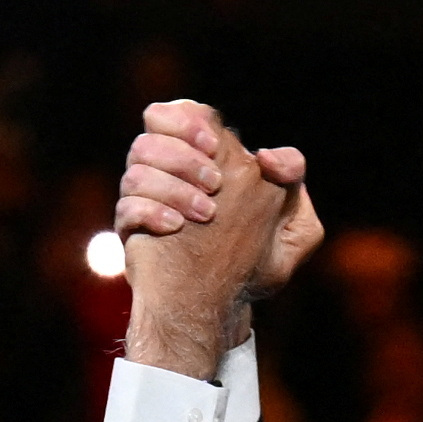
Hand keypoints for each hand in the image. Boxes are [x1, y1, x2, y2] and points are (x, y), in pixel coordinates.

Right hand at [116, 101, 321, 376]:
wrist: (219, 309)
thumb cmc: (255, 265)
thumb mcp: (294, 229)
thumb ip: (294, 182)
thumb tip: (266, 156)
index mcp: (208, 158)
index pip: (187, 112)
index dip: (191, 120)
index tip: (214, 148)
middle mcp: (172, 169)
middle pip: (155, 128)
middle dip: (186, 154)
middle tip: (216, 185)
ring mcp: (148, 197)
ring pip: (137, 162)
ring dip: (173, 184)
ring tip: (205, 215)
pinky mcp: (131, 227)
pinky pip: (127, 205)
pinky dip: (151, 212)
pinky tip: (175, 229)